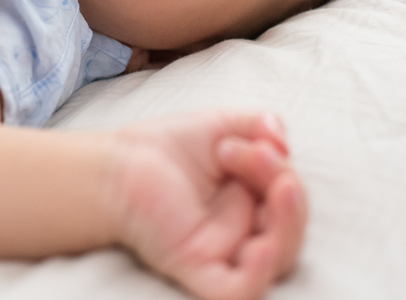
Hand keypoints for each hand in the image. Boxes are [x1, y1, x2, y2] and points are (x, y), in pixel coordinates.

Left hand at [113, 112, 306, 299]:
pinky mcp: (199, 270)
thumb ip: (255, 123)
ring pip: (278, 261)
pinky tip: (262, 249)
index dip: (281, 168)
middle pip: (291, 228)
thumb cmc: (164, 149)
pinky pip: (240, 290)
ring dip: (289, 225)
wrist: (114, 165)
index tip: (248, 140)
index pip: (288, 196)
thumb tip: (280, 137)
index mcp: (251, 201)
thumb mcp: (219, 124)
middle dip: (288, 188)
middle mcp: (242, 231)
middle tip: (260, 154)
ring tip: (281, 187)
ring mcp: (222, 252)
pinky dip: (258, 277)